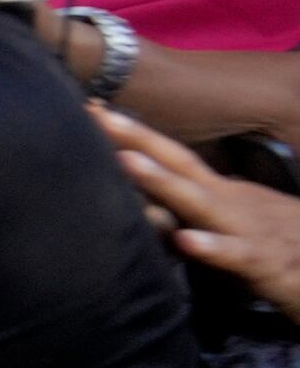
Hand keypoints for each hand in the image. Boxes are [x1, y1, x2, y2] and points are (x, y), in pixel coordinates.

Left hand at [102, 108, 299, 319]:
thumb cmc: (277, 241)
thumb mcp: (231, 219)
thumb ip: (192, 209)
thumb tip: (144, 203)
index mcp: (219, 191)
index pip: (170, 155)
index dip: (132, 133)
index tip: (90, 106)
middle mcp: (227, 200)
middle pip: (177, 163)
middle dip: (135, 137)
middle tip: (92, 112)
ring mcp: (244, 227)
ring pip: (199, 202)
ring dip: (162, 181)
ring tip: (126, 161)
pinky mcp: (261, 260)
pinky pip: (233, 253)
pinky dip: (210, 246)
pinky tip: (186, 241)